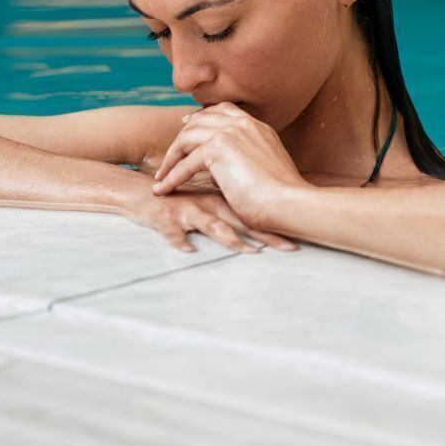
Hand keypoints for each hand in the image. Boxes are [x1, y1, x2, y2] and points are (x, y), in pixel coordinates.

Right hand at [117, 181, 296, 253]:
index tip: (304, 238)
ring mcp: (190, 210)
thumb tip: (262, 222)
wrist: (140, 194)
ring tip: (248, 252)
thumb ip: (233, 208)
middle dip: (267, 236)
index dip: (279, 225)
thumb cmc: (177, 200)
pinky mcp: (167, 217)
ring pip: (212, 224)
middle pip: (244, 220)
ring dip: (231, 239)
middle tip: (289, 248)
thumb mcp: (208, 202)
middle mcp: (211, 204)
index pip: (256, 212)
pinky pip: (174, 231)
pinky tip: (189, 252)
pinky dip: (181, 241)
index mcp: (224, 199)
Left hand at [151, 102, 309, 226]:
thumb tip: (219, 169)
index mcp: (257, 126)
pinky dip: (170, 178)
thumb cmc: (281, 195)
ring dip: (171, 158)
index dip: (201, 116)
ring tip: (162, 176)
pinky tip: (163, 189)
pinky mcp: (217, 150)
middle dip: (180, 136)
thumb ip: (246, 159)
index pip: (223, 109)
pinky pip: (184, 164)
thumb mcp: (266, 167)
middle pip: (199, 120)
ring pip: (187, 138)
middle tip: (169, 155)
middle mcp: (243, 124)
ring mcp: (229, 134)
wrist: (288, 202)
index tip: (187, 123)